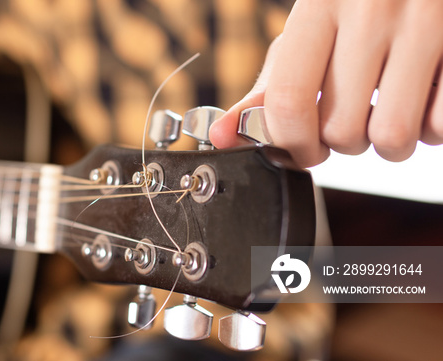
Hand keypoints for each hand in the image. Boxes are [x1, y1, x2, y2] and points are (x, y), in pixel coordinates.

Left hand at [210, 0, 442, 166]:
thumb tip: (221, 137)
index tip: (300, 149)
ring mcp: (425, 23)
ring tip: (387, 110)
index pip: (288, 101)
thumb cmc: (357, 7)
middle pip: (340, 130)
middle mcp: (371, 11)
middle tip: (350, 115)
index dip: (290, 143)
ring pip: (390, 137)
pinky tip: (422, 99)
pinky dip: (430, 129)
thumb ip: (267, 89)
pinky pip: (439, 128)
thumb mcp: (307, 34)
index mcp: (319, 8)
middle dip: (340, 141)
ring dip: (386, 142)